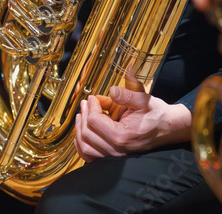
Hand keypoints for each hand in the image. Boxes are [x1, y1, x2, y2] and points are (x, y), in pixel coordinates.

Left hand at [74, 86, 191, 161]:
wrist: (167, 128)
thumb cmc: (156, 113)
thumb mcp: (143, 99)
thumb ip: (126, 95)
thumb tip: (112, 91)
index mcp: (122, 136)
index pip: (95, 121)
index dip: (91, 106)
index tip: (93, 97)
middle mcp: (117, 150)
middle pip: (87, 133)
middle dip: (84, 115)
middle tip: (85, 102)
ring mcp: (115, 156)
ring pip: (86, 147)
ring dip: (79, 129)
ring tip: (81, 115)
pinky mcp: (114, 157)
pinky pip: (91, 157)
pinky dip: (82, 145)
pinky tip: (80, 133)